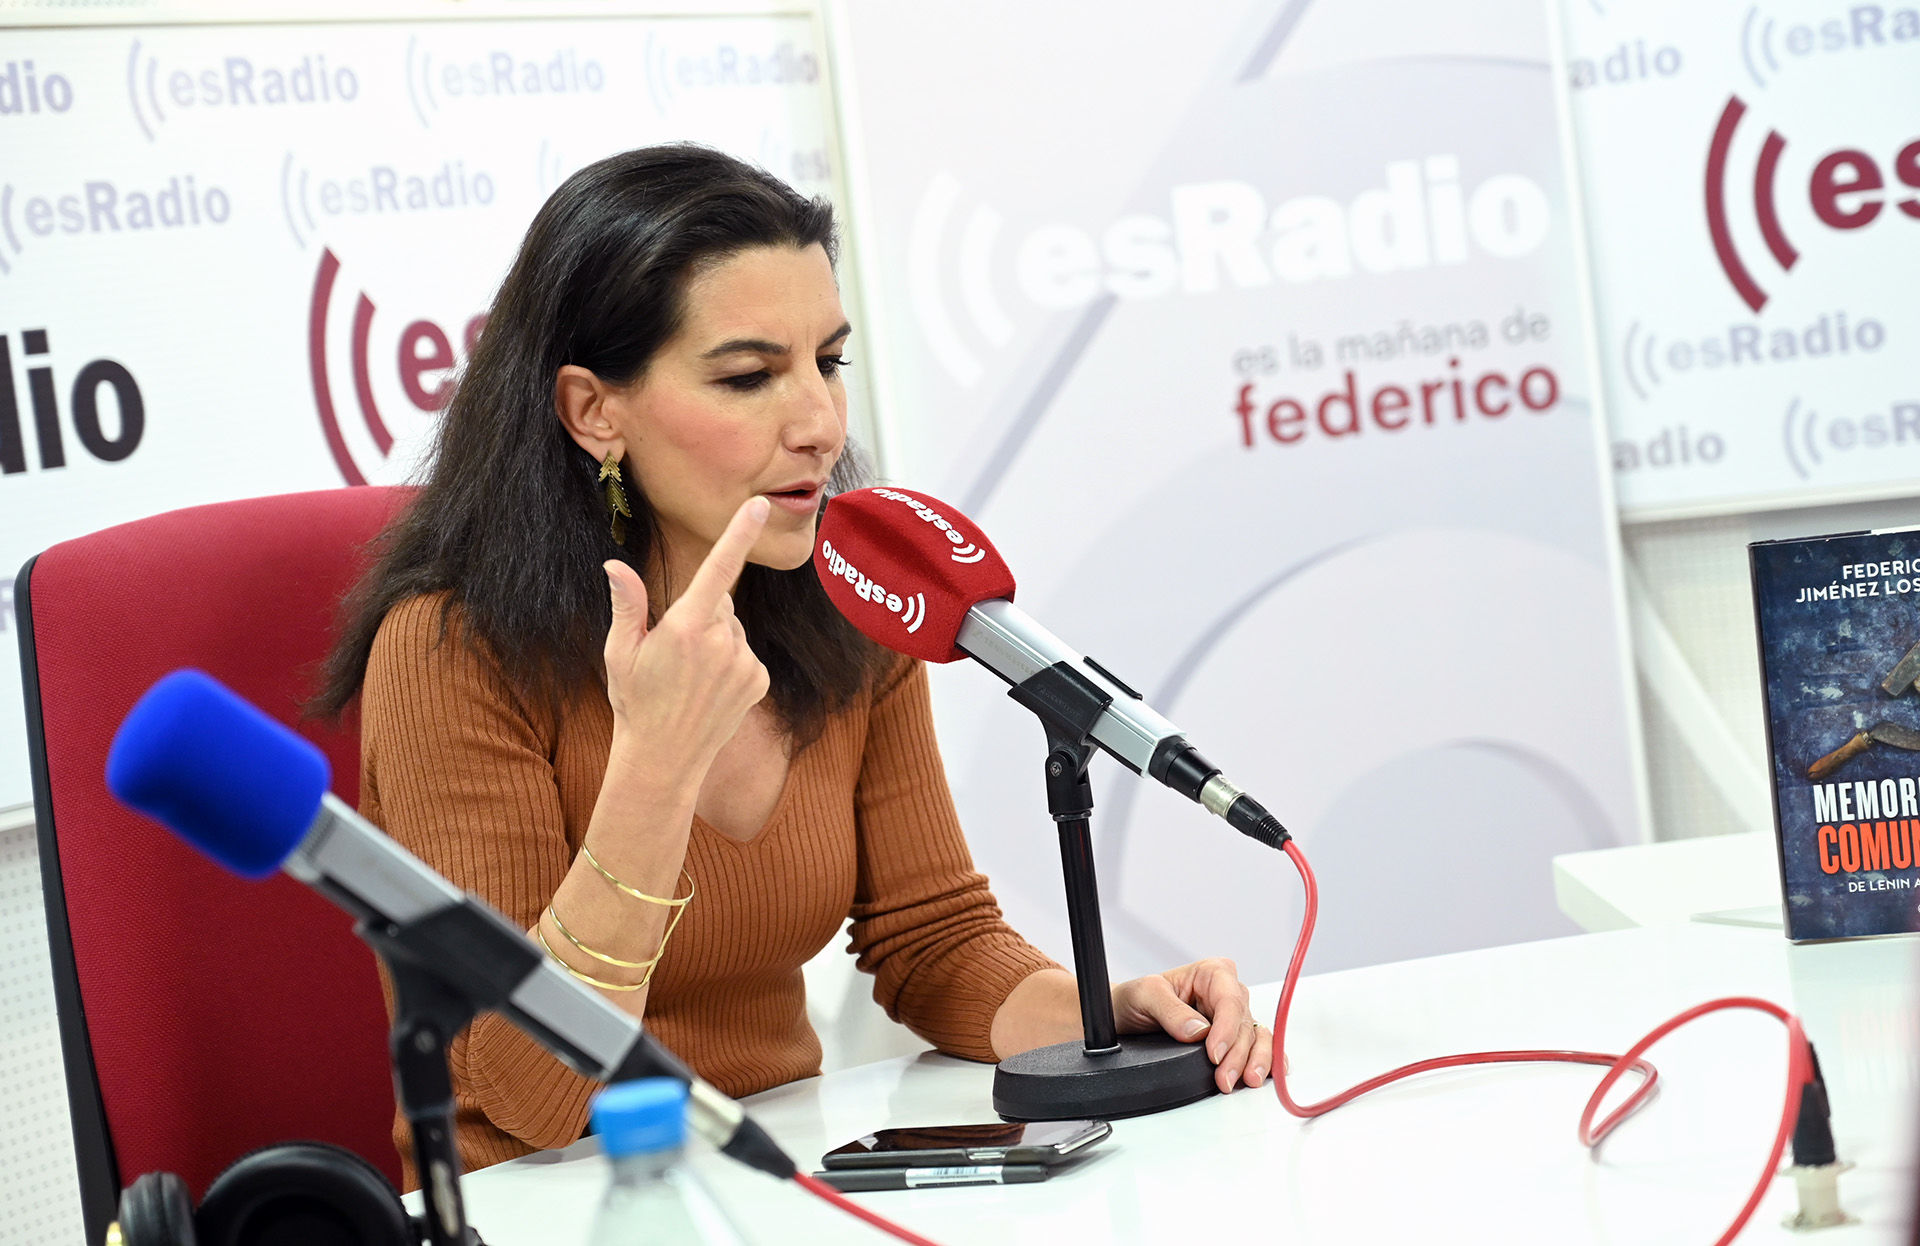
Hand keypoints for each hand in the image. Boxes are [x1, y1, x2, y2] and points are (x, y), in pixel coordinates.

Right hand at [602, 496, 770, 773]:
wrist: (664, 758)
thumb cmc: (634, 701)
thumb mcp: (620, 651)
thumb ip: (627, 605)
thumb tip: (613, 565)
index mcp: (685, 627)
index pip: (718, 569)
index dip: (739, 533)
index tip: (760, 504)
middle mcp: (722, 641)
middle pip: (719, 602)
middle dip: (701, 614)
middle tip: (673, 652)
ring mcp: (744, 663)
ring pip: (734, 629)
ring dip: (717, 641)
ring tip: (690, 676)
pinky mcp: (758, 680)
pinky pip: (746, 654)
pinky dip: (731, 663)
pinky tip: (710, 688)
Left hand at [1112, 957, 1275, 1092]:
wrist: (1126, 1017)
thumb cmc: (1136, 999)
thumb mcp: (1145, 995)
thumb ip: (1171, 1010)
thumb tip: (1198, 1031)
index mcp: (1212, 973)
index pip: (1230, 1001)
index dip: (1226, 1029)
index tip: (1215, 1054)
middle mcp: (1227, 992)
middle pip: (1244, 1024)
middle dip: (1237, 1054)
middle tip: (1224, 1079)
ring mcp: (1232, 1017)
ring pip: (1256, 1037)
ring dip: (1254, 1061)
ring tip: (1246, 1081)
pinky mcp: (1233, 1037)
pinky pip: (1257, 1048)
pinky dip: (1264, 1061)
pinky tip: (1262, 1074)